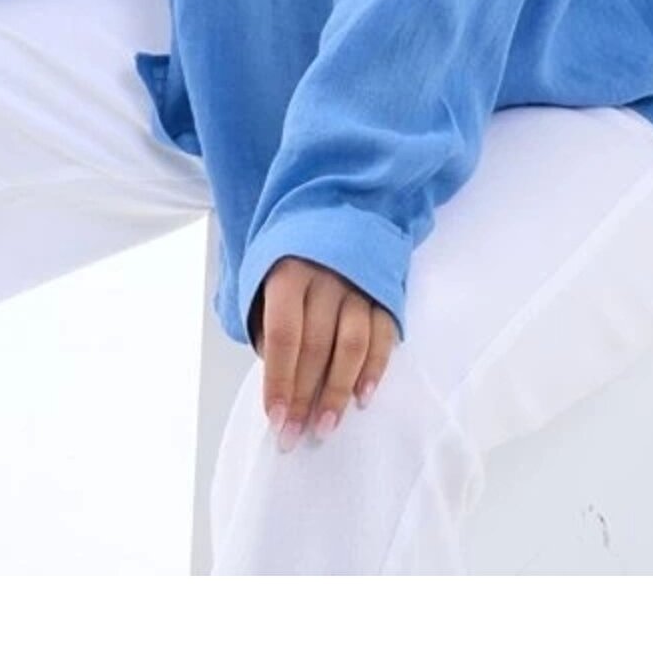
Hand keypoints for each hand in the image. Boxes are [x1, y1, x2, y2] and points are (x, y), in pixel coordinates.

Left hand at [248, 255, 399, 450]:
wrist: (337, 217)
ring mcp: (359, 286)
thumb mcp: (268, 284)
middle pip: (316, 346)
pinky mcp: (384, 294)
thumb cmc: (294, 265)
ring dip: (338, 390)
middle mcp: (326, 279)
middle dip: (304, 395)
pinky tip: (363, 397)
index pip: (284, 335)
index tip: (276, 418)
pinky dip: (374, 369)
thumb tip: (279, 384)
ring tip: (327, 425)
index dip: (279, 380)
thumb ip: (273, 330)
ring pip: (351, 344)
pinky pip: (382, 336)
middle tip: (296, 434)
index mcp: (289, 275)